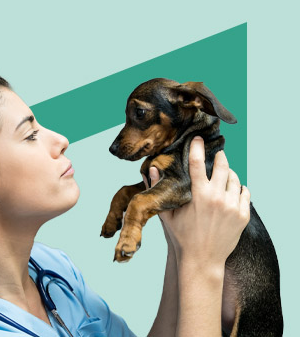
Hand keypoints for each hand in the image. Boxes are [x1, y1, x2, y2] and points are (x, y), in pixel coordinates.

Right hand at [143, 136, 250, 266]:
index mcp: (198, 194)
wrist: (202, 260)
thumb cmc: (181, 237)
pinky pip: (245, 192)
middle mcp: (217, 197)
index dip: (197, 146)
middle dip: (219, 157)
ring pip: (235, 178)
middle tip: (216, 154)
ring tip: (222, 176)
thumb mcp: (167, 214)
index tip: (198, 138)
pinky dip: (239, 189)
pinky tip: (231, 191)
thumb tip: (152, 168)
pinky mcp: (243, 215)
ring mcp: (232, 206)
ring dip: (229, 174)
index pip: (198, 162)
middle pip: (223, 165)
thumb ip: (158, 189)